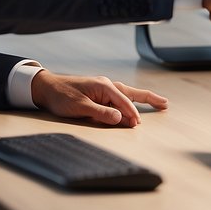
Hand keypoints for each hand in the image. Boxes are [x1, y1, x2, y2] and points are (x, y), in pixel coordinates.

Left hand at [30, 71, 167, 127]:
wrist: (45, 88)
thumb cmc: (61, 96)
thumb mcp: (80, 107)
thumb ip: (101, 113)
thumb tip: (121, 119)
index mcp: (104, 86)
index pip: (124, 101)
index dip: (132, 113)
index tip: (138, 124)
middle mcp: (106, 85)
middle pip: (132, 93)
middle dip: (149, 99)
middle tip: (165, 104)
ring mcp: (102, 88)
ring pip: (127, 95)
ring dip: (141, 100)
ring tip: (157, 103)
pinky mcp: (98, 93)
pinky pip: (118, 98)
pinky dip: (129, 102)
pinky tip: (132, 107)